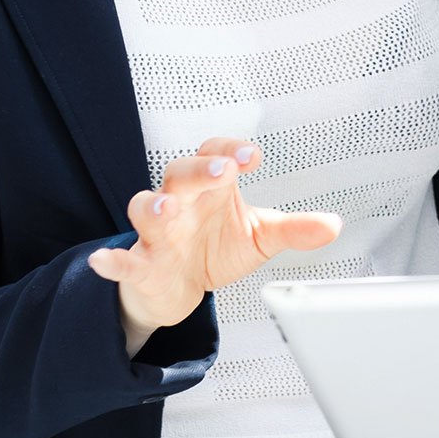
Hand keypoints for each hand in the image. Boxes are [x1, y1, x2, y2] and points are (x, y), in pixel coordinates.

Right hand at [87, 137, 341, 336]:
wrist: (178, 287)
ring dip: (155, 206)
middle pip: (180, 172)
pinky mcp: (140, 263)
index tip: (254, 156)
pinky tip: (104, 260)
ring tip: (167, 207)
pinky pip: (122, 259)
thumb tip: (333, 224)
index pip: (216, 154)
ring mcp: (157, 232)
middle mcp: (181, 201)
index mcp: (210, 187)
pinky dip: (112, 261)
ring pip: (145, 207)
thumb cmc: (215, 247)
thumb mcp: (259, 238)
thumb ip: (294, 229)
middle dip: (198, 169)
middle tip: (220, 170)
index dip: (232, 150)